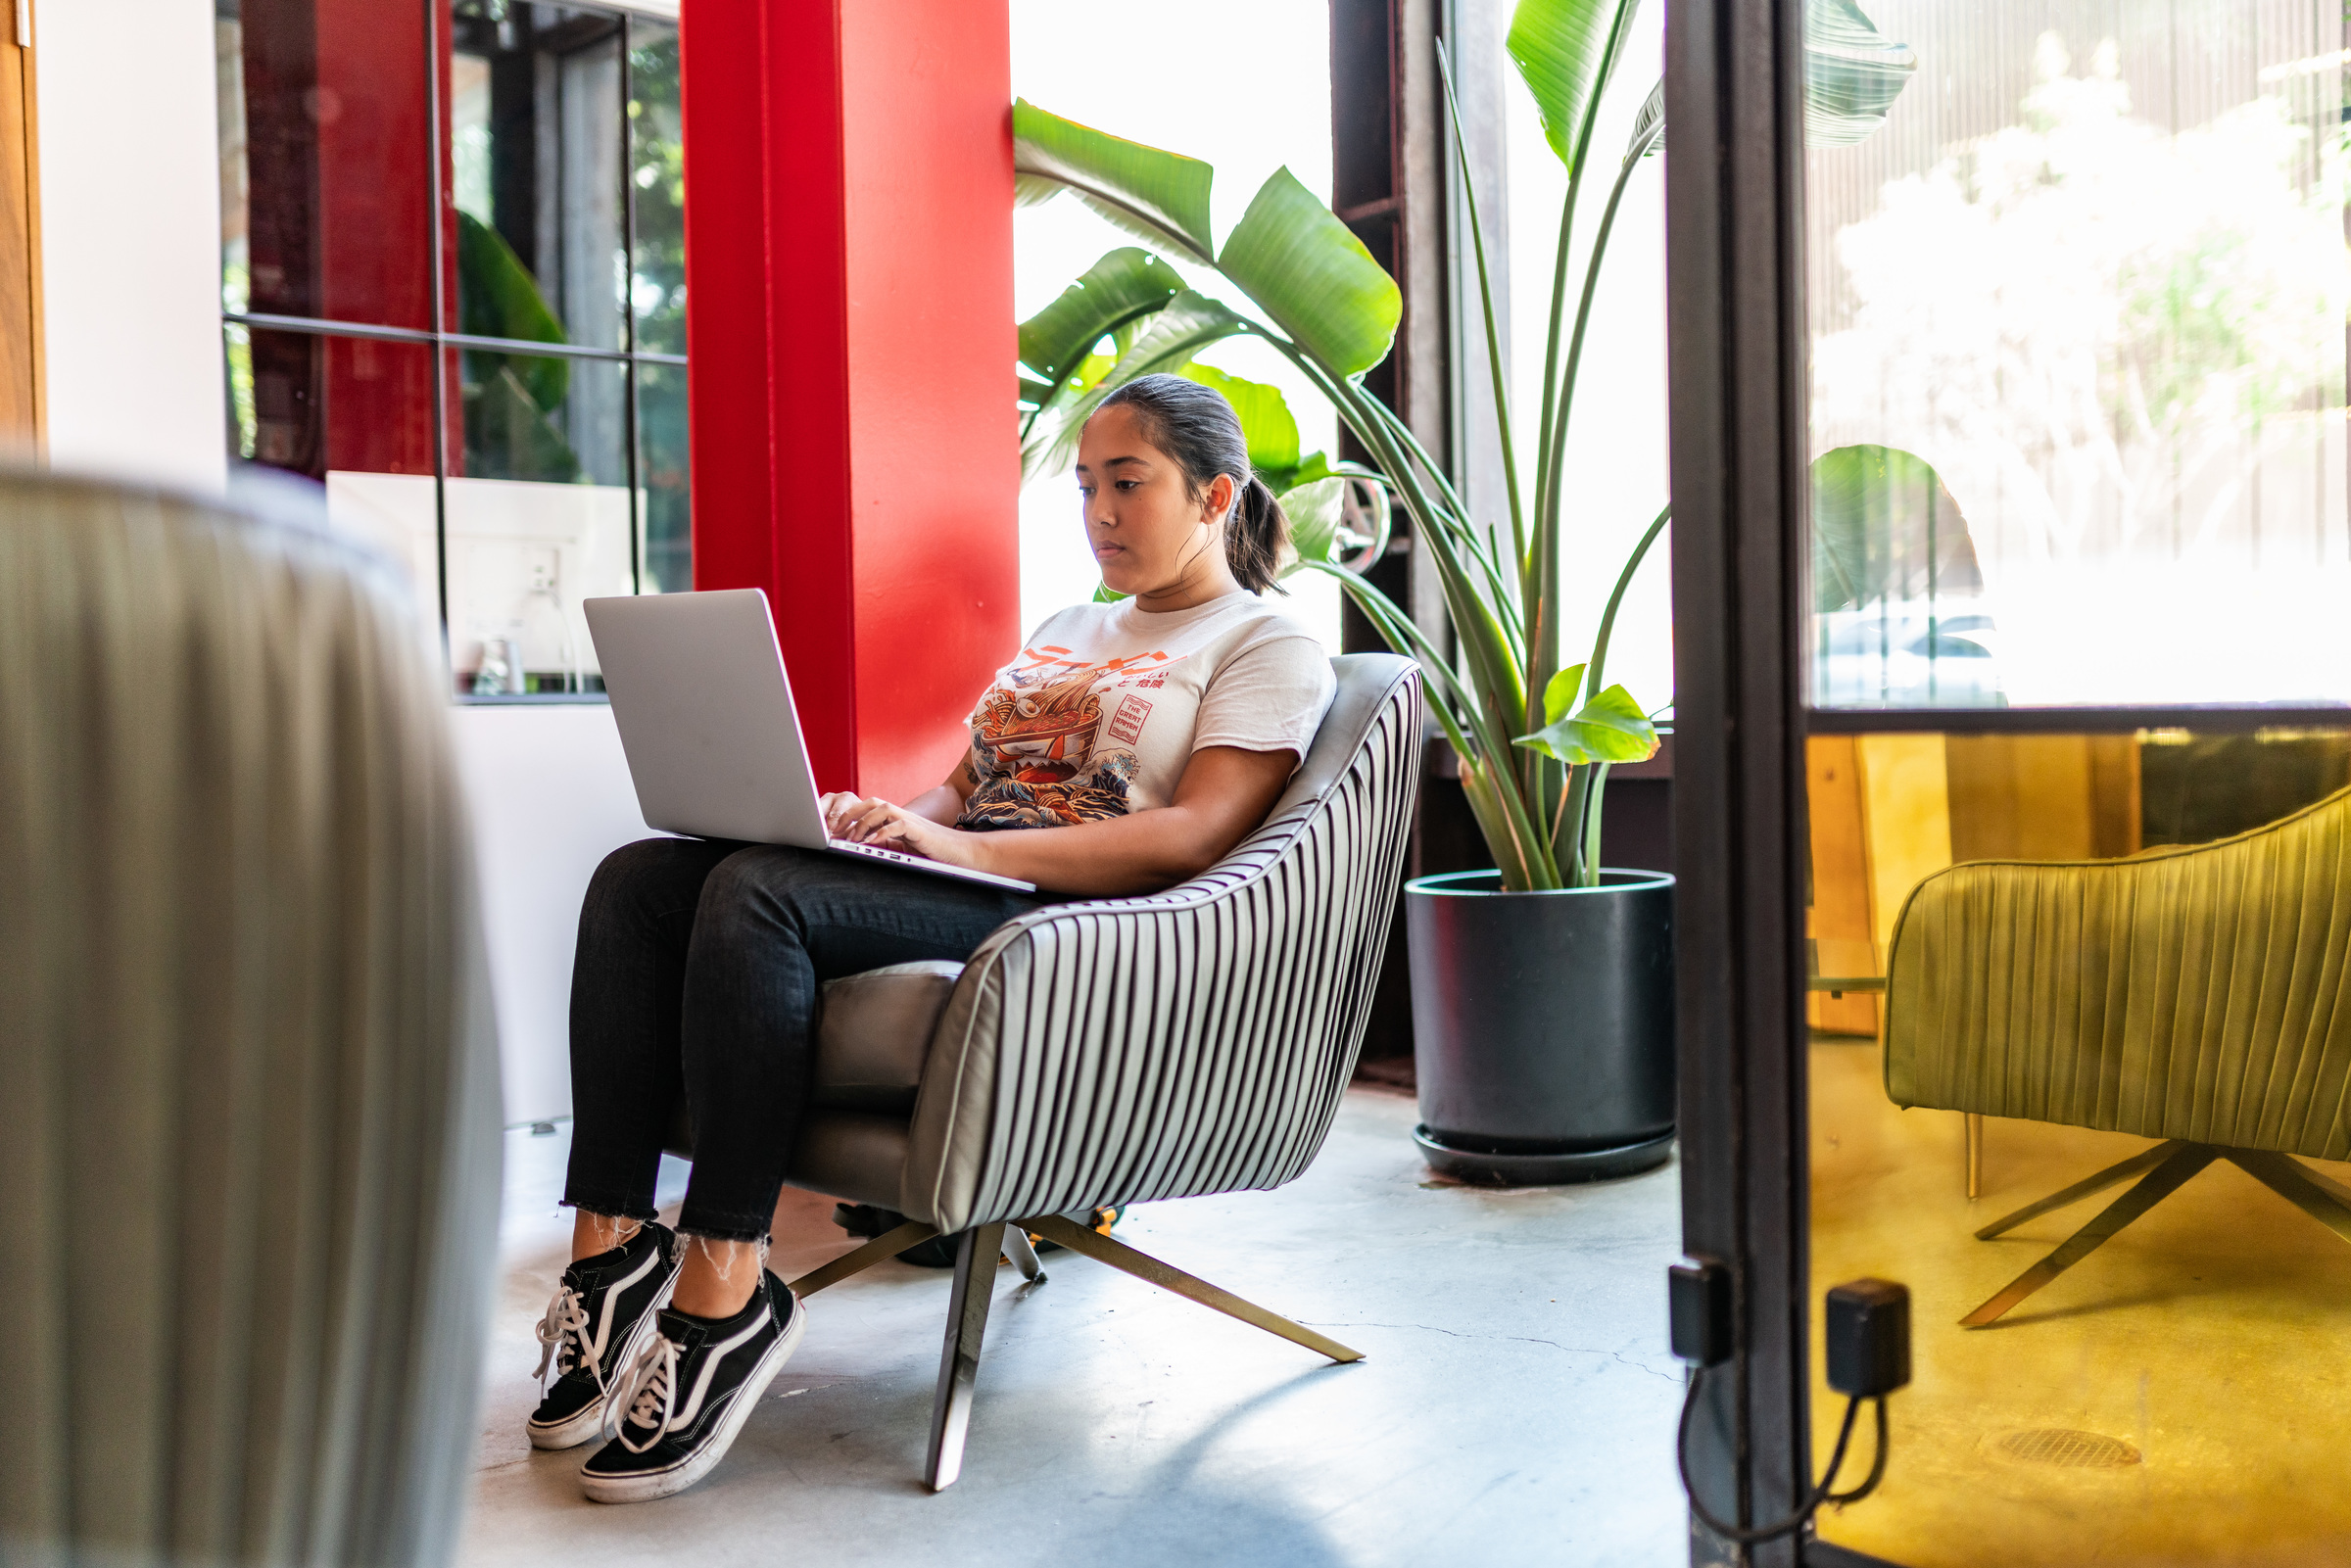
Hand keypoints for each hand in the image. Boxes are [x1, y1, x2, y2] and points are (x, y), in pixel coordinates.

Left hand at [819, 792, 987, 871]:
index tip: (832, 830)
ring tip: (850, 838)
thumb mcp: (904, 849)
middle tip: (833, 829)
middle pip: (871, 803)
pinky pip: (897, 825)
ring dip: (863, 823)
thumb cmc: (934, 852)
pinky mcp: (919, 831)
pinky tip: (870, 843)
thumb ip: (886, 845)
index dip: (849, 816)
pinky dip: (882, 833)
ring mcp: (911, 821)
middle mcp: (902, 815)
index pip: (868, 809)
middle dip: (849, 814)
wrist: (961, 854)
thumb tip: (862, 848)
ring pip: (882, 809)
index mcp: (896, 819)